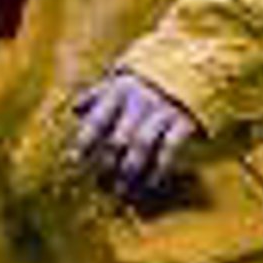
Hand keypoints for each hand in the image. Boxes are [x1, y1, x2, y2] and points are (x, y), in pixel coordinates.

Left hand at [71, 71, 198, 200]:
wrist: (188, 70)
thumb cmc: (145, 83)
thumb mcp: (120, 82)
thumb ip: (96, 95)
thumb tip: (75, 110)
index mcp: (120, 90)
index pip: (97, 119)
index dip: (85, 142)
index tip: (74, 161)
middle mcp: (140, 100)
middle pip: (118, 138)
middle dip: (107, 164)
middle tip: (100, 183)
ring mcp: (163, 111)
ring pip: (142, 145)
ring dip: (130, 171)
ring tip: (122, 192)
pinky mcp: (184, 122)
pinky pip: (169, 150)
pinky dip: (159, 170)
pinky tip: (151, 185)